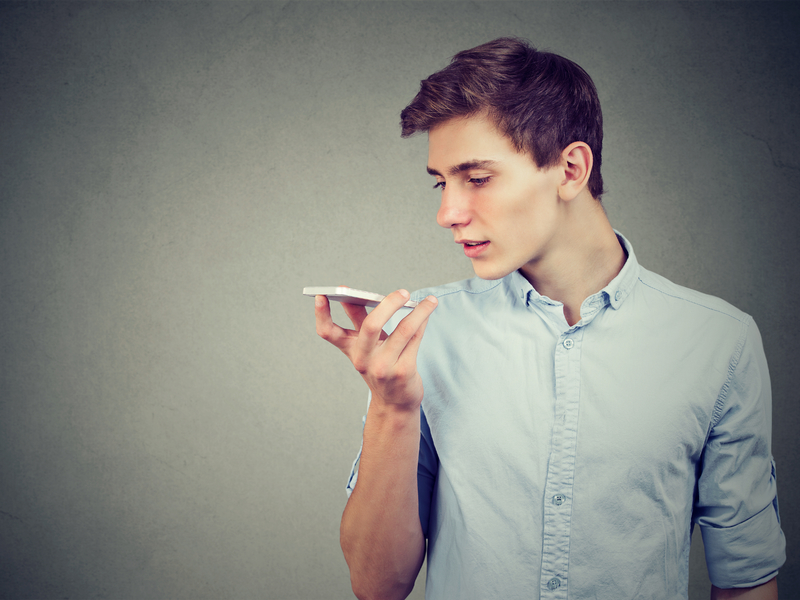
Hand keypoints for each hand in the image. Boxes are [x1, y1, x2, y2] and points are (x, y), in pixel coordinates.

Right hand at [315, 289, 437, 412]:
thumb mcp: (366, 346)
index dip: (321, 314)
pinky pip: (415, 340)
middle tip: (403, 292)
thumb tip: (348, 292)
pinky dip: (423, 323)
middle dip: (388, 304)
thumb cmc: (380, 366)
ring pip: (403, 331)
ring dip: (419, 312)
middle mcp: (364, 359)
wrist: (395, 404)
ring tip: (430, 300)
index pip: (328, 332)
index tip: (321, 295)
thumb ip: (359, 319)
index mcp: (351, 349)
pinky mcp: (403, 372)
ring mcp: (383, 367)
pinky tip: (428, 313)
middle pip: (370, 326)